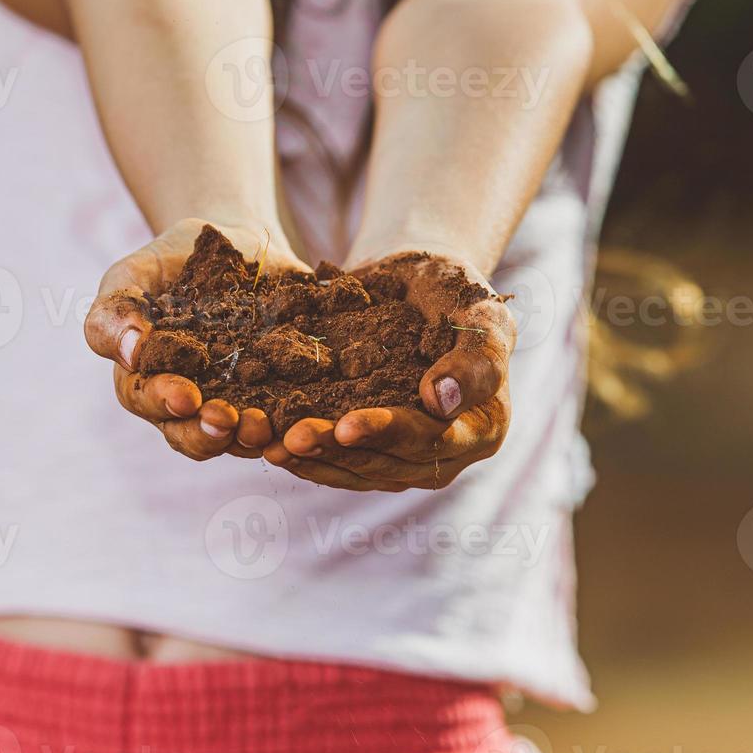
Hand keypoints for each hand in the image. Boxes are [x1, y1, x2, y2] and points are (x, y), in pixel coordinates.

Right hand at [84, 217, 308, 460]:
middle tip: (228, 422)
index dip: (164, 402)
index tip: (185, 397)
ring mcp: (235, 401)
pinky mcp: (277, 392)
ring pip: (236, 437)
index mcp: (146, 378)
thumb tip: (132, 350)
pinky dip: (290, 421)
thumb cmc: (172, 260)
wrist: (237, 242)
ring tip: (264, 428)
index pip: (147, 400)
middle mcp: (189, 402)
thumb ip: (116, 309)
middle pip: (191, 434)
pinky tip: (302, 417)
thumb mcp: (134, 273)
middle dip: (208, 433)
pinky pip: (282, 417)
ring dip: (248, 437)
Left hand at [263, 250, 515, 490]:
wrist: (416, 281)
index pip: (433, 440)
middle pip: (390, 464)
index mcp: (484, 428)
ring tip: (272, 446)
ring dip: (315, 460)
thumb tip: (439, 402)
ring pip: (358, 470)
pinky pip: (339, 461)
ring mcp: (408, 456)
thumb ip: (475, 357)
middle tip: (292, 438)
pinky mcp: (373, 448)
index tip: (345, 423)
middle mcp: (447, 454)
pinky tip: (268, 443)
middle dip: (339, 451)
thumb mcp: (481, 310)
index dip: (388, 433)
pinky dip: (305, 454)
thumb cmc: (457, 289)